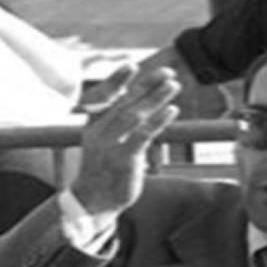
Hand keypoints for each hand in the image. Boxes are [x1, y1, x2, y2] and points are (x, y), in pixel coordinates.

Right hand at [73, 66, 181, 216]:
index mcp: (92, 125)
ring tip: (174, 85)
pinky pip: (142, 135)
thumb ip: (116, 123)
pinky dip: (158, 121)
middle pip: (125, 102)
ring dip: (156, 98)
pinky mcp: (123, 159)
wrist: (93, 201)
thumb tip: (137, 102)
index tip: (131, 65)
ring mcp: (110, 145)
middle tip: (168, 72)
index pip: (103, 97)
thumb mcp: (103, 143)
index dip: (116, 80)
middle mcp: (99, 132)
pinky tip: (172, 110)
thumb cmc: (103, 170)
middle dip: (147, 85)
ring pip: (134, 115)